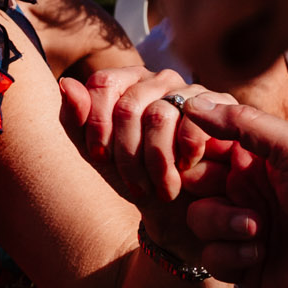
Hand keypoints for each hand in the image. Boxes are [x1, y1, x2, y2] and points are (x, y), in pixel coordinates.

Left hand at [58, 66, 239, 253]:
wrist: (178, 207)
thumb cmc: (134, 175)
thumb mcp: (97, 153)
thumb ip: (76, 120)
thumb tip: (67, 83)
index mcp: (125, 82)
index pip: (102, 84)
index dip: (96, 124)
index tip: (99, 156)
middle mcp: (158, 79)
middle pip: (128, 106)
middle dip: (126, 155)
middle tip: (134, 185)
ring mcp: (190, 90)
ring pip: (157, 116)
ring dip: (155, 163)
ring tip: (160, 187)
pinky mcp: (221, 107)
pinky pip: (192, 124)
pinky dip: (184, 156)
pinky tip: (186, 170)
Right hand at [172, 97, 287, 287]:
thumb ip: (242, 122)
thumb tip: (192, 103)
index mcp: (254, 157)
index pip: (202, 144)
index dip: (188, 148)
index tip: (190, 154)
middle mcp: (244, 190)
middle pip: (191, 182)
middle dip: (200, 188)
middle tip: (224, 191)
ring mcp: (241, 227)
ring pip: (197, 221)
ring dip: (223, 224)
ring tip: (259, 230)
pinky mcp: (242, 264)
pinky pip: (210, 257)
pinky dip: (232, 256)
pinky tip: (262, 255)